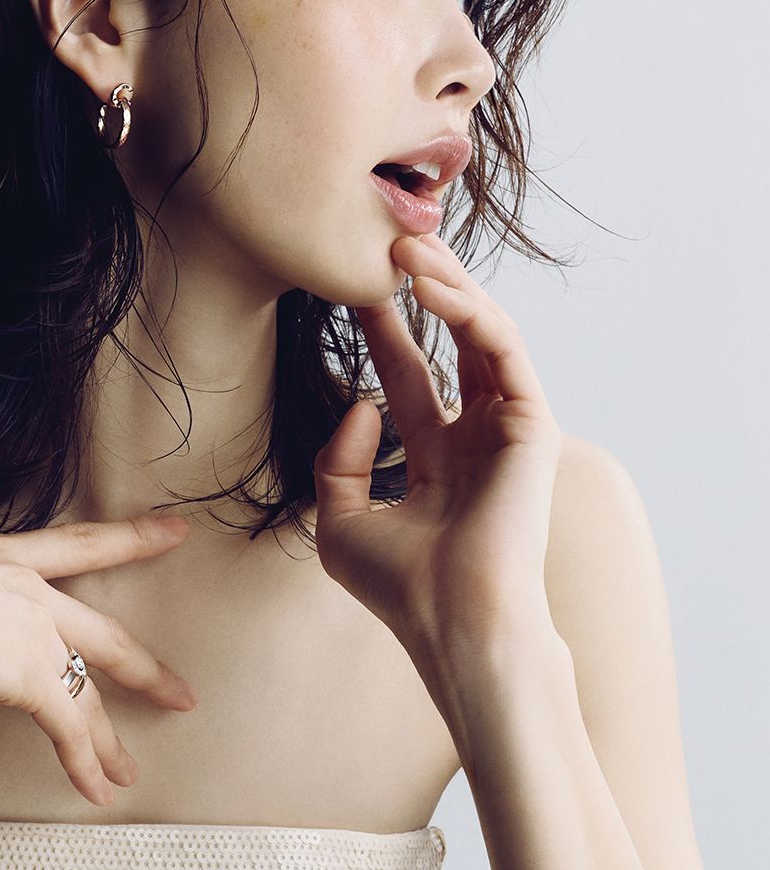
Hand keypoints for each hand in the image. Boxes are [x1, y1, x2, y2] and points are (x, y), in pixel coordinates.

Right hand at [0, 513, 197, 808]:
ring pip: (87, 692)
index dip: (127, 538)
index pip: (72, 545)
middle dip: (143, 667)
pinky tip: (100, 790)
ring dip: (108, 739)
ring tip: (129, 771)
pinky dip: (84, 763)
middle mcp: (23, 592)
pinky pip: (67, 728)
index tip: (174, 530)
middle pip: (102, 633)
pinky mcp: (29, 678)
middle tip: (180, 689)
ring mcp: (32, 635)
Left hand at [313, 230, 562, 658]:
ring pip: (481, 335)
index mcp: (439, 460)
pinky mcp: (532, 424)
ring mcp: (508, 429)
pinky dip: (470, 314)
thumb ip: (338, 461)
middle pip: (450, 345)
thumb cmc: (402, 588)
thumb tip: (361, 401)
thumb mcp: (340, 523)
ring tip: (406, 248)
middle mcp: (477, 438)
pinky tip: (432, 288)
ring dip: (447, 287)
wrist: (453, 624)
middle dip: (421, 293)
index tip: (350, 287)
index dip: (383, 331)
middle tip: (386, 245)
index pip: (410, 377)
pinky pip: (503, 351)